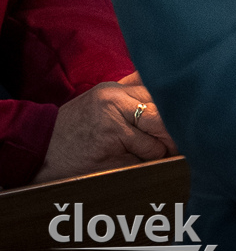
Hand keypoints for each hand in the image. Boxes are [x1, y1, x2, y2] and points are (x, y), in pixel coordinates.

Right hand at [33, 72, 175, 181]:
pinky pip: (143, 165)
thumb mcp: (101, 98)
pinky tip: (133, 167)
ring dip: (158, 156)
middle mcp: (113, 107)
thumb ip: (133, 90)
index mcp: (113, 92)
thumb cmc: (75, 125)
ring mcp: (111, 133)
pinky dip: (145, 169)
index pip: (160, 95)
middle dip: (174, 134)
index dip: (176, 110)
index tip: (184, 119)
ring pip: (157, 145)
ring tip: (147, 157)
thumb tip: (168, 81)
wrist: (36, 150)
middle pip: (164, 119)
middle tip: (178, 143)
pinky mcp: (109, 160)